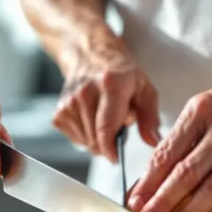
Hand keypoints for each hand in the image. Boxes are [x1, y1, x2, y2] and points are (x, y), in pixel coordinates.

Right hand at [53, 34, 159, 161]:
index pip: (106, 128)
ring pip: (85, 142)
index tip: (116, 157)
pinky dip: (85, 136)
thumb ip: (150, 117)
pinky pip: (75, 139)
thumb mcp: (144, 88)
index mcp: (110, 85)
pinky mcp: (59, 112)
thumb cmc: (119, 72)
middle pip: (95, 140)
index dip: (111, 149)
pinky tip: (91, 119)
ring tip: (103, 118)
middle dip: (109, 142)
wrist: (89, 54)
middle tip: (117, 125)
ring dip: (97, 139)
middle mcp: (85, 93)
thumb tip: (153, 141)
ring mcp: (69, 103)